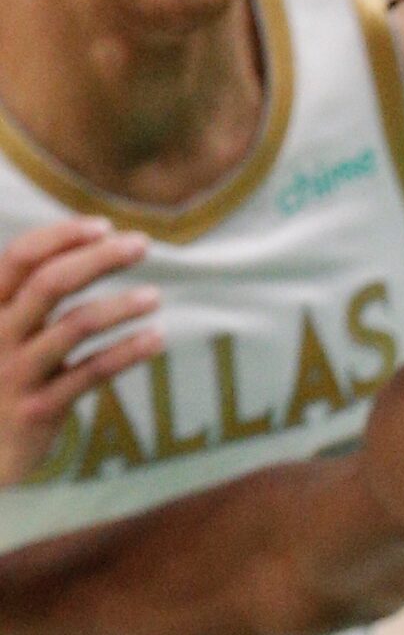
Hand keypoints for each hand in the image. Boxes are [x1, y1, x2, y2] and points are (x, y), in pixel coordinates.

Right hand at [1, 219, 164, 482]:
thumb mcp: (0, 332)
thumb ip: (25, 299)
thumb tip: (76, 251)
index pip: (19, 258)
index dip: (60, 236)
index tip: (103, 226)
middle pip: (50, 283)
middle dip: (98, 259)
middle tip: (142, 244)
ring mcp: (16, 371)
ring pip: (74, 326)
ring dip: (119, 306)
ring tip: (155, 296)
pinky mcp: (40, 408)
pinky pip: (90, 373)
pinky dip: (126, 353)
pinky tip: (156, 338)